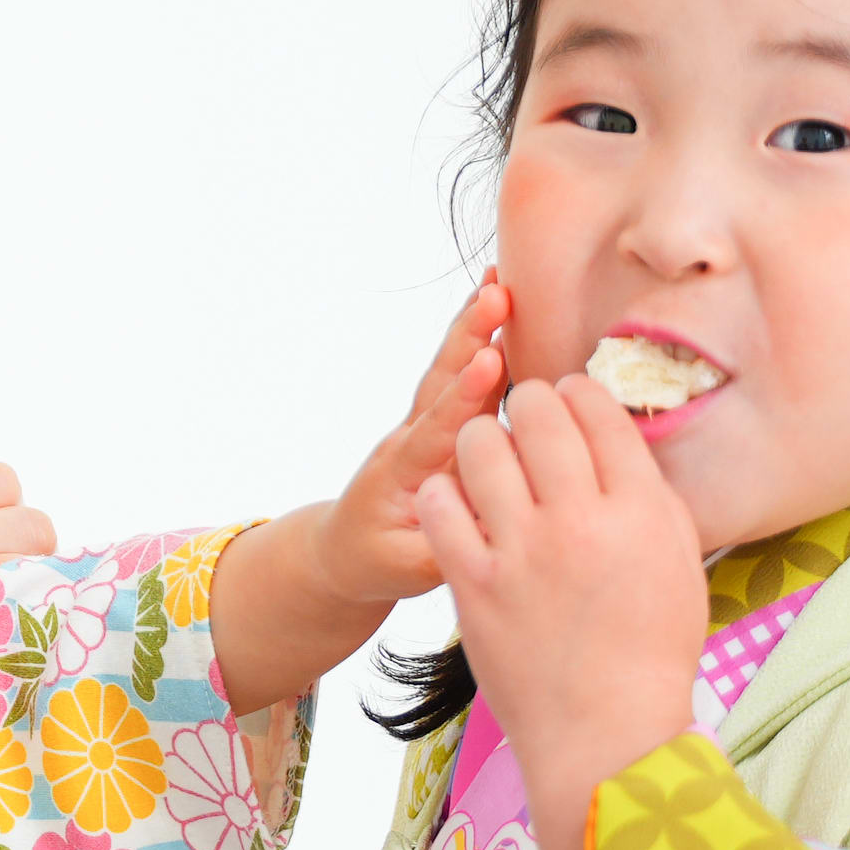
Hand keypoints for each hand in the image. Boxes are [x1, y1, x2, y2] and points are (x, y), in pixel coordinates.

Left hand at [307, 282, 515, 610]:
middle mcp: (413, 438)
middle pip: (442, 381)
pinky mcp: (442, 426)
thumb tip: (499, 521)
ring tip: (500, 281)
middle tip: (496, 294)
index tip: (489, 360)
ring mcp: (425, 427)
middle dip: (469, 336)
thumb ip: (451, 546)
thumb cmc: (376, 560)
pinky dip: (484, 341)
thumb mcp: (409, 568)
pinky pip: (466, 380)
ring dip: (474, 326)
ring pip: (450, 370)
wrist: (344, 550)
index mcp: (405, 472)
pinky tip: (505, 308)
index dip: (465, 395)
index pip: (438, 428)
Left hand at [409, 373, 708, 849]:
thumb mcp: (677, 563)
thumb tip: (621, 440)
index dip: (579, 392)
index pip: (600, 413)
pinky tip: (456, 500)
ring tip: (486, 452)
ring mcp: (522, 551)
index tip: (569, 398)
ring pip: (481, 446)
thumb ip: (651, 497)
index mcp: (639, 512)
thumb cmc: (649, 649)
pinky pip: (441, 506)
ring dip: (481, 437)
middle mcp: (580, 521)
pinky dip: (445, 492)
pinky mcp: (474, 583)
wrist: (606, 731)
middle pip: (539, 415)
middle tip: (525, 415)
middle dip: (529, 402)